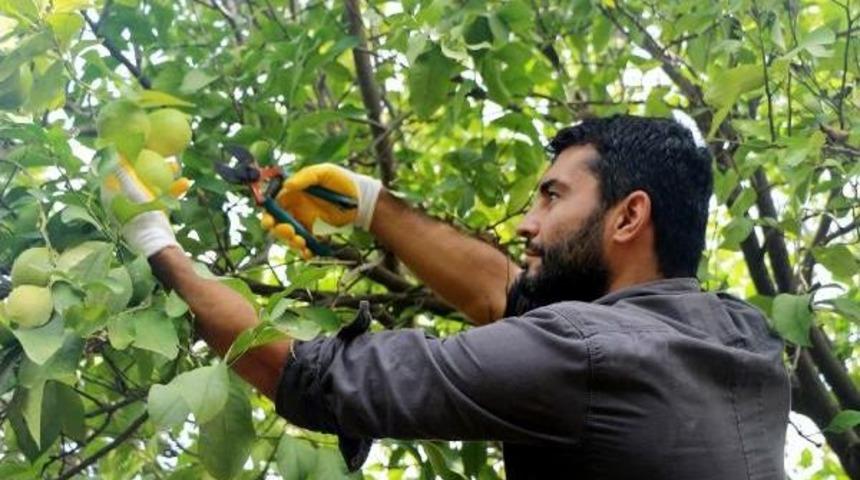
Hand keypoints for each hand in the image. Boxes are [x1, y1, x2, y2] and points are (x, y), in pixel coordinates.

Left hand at [100, 156, 185, 257]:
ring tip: (175, 165)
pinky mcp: (150, 216)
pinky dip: (171, 191)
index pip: (111, 167)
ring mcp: (136, 209)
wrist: (157, 244)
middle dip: (147, 161)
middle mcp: (120, 201)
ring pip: (150, 185)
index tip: (129, 140)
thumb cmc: (142, 215)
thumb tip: (114, 146)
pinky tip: (185, 182)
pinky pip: (161, 198)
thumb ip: (123, 166)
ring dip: (163, 175)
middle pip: (133, 175)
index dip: (119, 152)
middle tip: (156, 149)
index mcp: (110, 194)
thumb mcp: (131, 186)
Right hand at [262, 163, 380, 256]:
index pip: (273, 206)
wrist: (362, 198)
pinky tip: (308, 252)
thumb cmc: (342, 180)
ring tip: (302, 242)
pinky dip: (304, 251)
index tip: (269, 222)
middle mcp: (296, 209)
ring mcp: (305, 222)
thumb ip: (306, 177)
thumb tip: (287, 186)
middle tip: (290, 232)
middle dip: (279, 231)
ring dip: (291, 242)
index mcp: (293, 194)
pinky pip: (306, 244)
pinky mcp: (316, 233)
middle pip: (278, 224)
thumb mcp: (324, 172)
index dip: (268, 215)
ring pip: (290, 237)